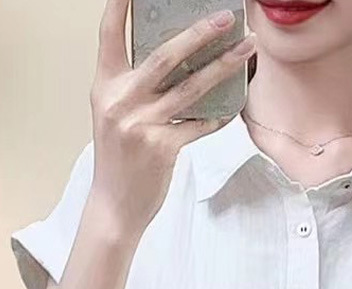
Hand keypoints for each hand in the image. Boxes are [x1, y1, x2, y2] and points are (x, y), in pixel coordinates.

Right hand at [88, 0, 256, 236]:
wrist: (115, 205)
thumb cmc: (118, 159)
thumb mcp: (115, 115)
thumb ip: (135, 88)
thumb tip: (177, 61)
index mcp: (105, 87)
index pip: (110, 34)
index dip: (120, 5)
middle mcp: (121, 101)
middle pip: (165, 55)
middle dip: (199, 32)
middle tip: (226, 17)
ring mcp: (142, 124)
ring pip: (191, 87)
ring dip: (224, 66)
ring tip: (247, 50)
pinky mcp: (163, 148)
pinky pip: (199, 124)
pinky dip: (218, 115)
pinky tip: (234, 104)